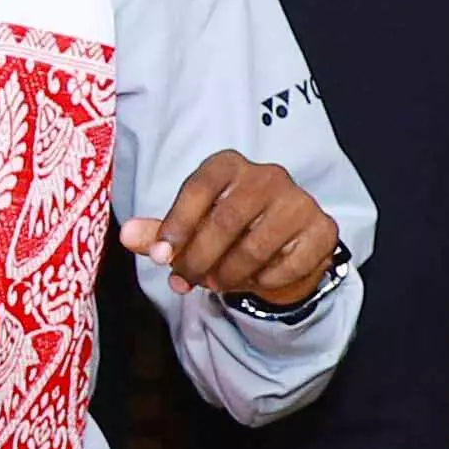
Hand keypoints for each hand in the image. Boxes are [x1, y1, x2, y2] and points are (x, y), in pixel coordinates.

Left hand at [123, 150, 341, 307]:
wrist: (281, 250)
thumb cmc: (227, 234)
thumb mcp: (189, 232)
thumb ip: (158, 234)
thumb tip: (126, 236)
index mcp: (229, 165)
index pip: (200, 187)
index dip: (177, 223)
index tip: (161, 255)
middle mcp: (268, 175)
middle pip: (226, 220)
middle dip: (200, 258)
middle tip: (187, 280)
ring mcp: (299, 201)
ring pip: (256, 246)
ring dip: (229, 274)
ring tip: (217, 282)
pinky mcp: (322, 229)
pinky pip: (288, 264)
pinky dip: (265, 281)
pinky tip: (255, 279)